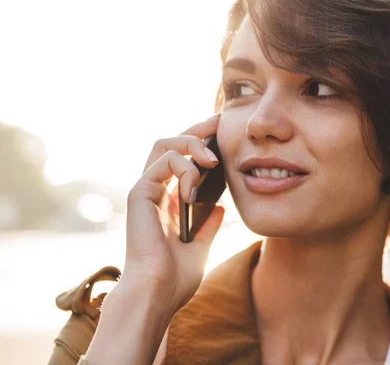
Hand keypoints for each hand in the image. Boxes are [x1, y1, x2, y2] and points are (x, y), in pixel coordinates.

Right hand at [121, 113, 224, 314]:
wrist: (158, 294)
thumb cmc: (175, 276)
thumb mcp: (200, 245)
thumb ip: (208, 225)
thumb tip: (221, 207)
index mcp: (167, 201)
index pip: (181, 160)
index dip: (200, 142)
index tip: (222, 133)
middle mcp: (154, 191)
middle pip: (171, 144)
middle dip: (197, 130)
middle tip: (219, 124)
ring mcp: (145, 190)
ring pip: (165, 145)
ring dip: (192, 145)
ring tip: (212, 160)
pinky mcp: (139, 193)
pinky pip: (163, 163)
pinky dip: (184, 169)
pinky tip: (195, 189)